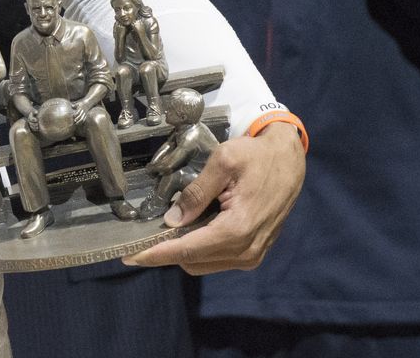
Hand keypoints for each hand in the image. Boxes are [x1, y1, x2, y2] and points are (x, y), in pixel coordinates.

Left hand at [124, 122, 303, 273]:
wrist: (289, 160)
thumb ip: (196, 192)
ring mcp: (253, 254)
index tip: (129, 257)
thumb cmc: (256, 156)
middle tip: (145, 234)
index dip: (155, 254)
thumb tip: (172, 220)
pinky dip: (200, 248)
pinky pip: (218, 259)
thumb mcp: (223, 162)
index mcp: (238, 228)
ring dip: (184, 250)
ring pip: (203, 264)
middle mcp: (247, 249)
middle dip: (166, 250)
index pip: (187, 250)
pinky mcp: (255, 252)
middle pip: (192, 261)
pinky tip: (192, 227)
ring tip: (171, 225)